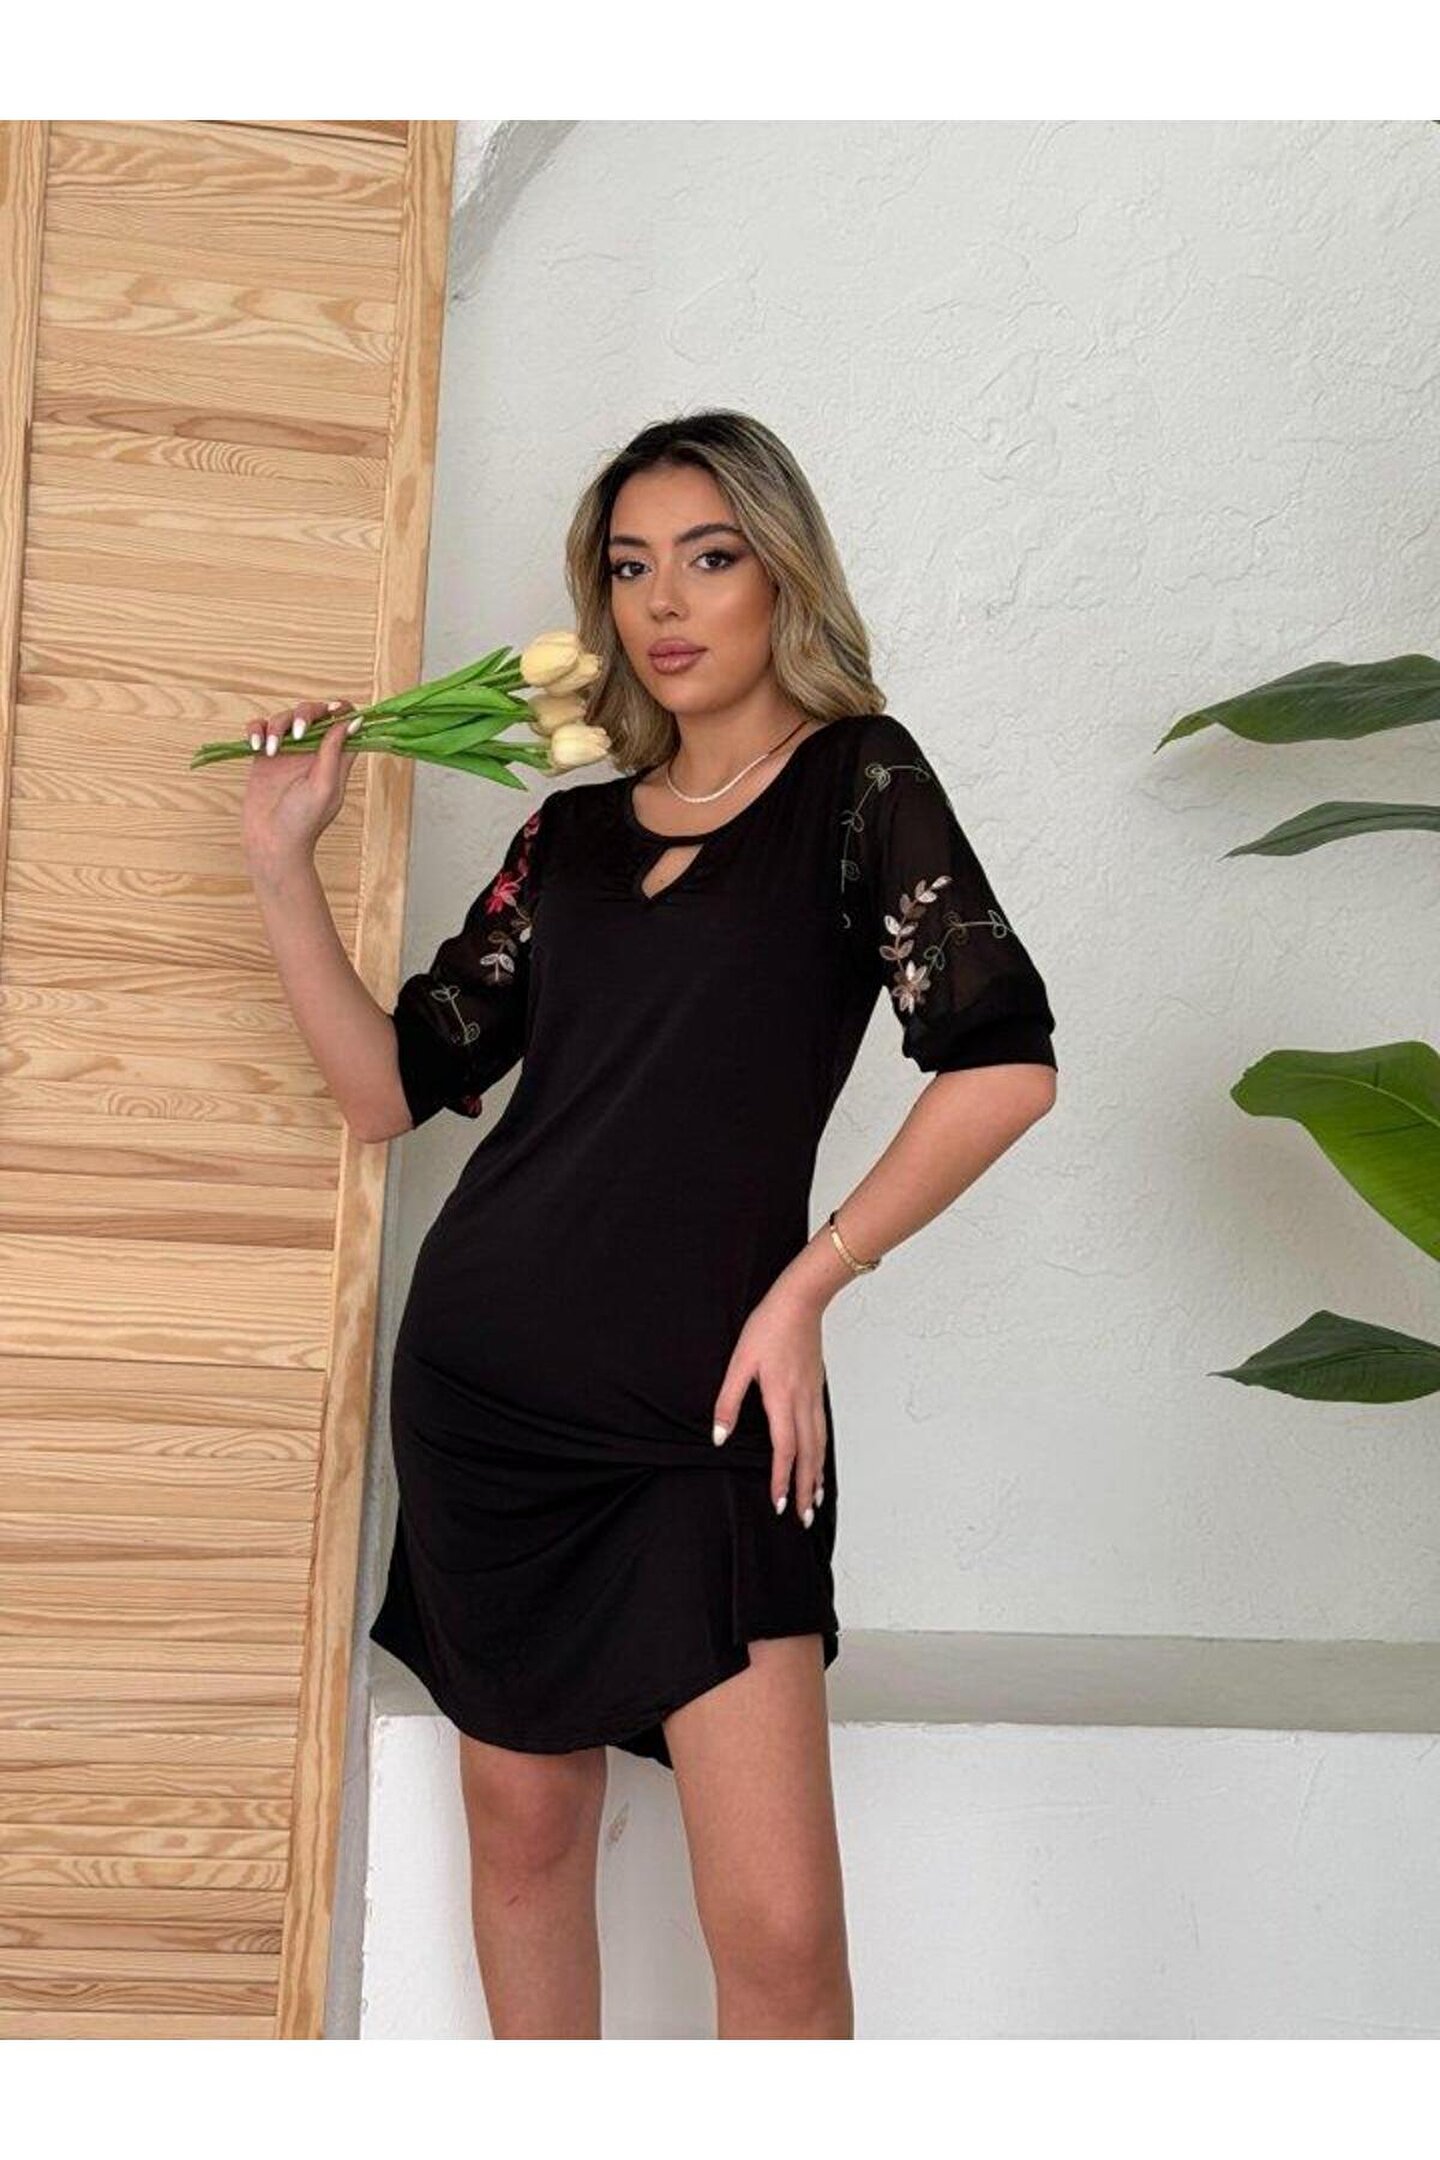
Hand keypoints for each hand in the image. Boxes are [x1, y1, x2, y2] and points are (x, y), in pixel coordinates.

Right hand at [241, 696, 360, 872]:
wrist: (271, 841)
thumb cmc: (303, 821)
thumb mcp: (325, 786)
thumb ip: (334, 752)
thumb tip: (351, 721)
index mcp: (334, 758)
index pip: (344, 723)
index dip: (342, 711)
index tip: (335, 710)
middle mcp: (312, 751)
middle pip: (313, 713)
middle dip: (305, 713)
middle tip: (298, 731)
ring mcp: (287, 752)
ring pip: (284, 717)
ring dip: (276, 726)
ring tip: (270, 750)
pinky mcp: (264, 756)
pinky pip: (259, 729)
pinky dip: (255, 730)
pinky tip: (255, 746)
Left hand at [711, 1283, 827, 1526]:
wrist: (800, 1302)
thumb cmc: (767, 1328)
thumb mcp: (739, 1362)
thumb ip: (728, 1401)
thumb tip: (719, 1436)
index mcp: (781, 1398)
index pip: (784, 1449)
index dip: (782, 1479)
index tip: (778, 1503)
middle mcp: (802, 1402)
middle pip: (808, 1455)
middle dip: (805, 1488)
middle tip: (803, 1517)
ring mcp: (813, 1396)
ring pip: (819, 1444)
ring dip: (817, 1474)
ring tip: (816, 1499)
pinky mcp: (816, 1389)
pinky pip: (822, 1430)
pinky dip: (822, 1452)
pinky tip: (819, 1460)